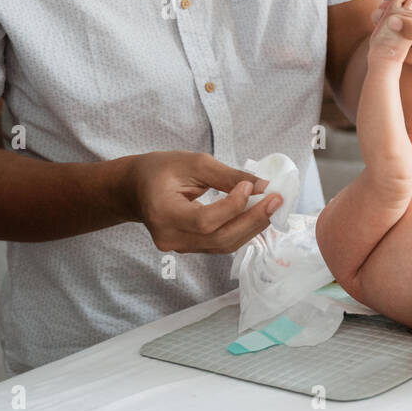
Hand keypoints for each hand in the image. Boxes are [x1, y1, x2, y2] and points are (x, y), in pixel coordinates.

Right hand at [125, 151, 278, 253]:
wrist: (135, 188)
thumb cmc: (160, 170)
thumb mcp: (193, 163)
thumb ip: (228, 176)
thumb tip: (263, 185)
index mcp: (162, 213)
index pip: (204, 220)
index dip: (233, 206)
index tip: (251, 186)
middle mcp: (169, 237)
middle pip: (219, 238)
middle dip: (252, 219)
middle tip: (276, 199)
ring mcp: (179, 247)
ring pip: (224, 245)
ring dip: (252, 226)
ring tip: (272, 205)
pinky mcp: (190, 248)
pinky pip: (220, 244)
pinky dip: (242, 229)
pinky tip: (256, 214)